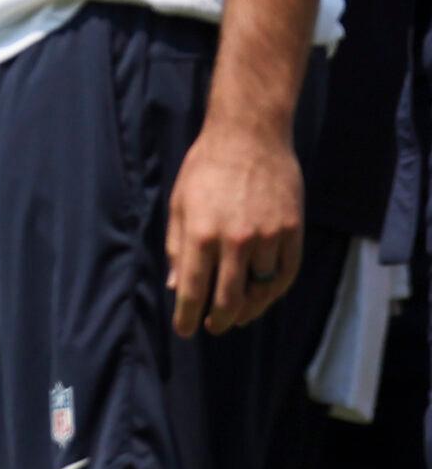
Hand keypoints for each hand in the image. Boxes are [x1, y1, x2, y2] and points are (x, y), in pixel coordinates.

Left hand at [167, 114, 303, 334]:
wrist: (249, 137)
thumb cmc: (206, 168)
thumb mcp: (180, 203)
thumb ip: (177, 246)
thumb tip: (177, 285)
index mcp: (200, 233)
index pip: (193, 289)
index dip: (188, 315)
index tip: (185, 331)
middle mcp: (234, 241)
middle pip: (229, 298)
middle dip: (219, 319)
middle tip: (213, 327)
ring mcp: (267, 238)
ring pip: (260, 291)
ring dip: (249, 308)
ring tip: (237, 315)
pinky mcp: (292, 232)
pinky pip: (285, 273)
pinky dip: (274, 291)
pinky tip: (264, 296)